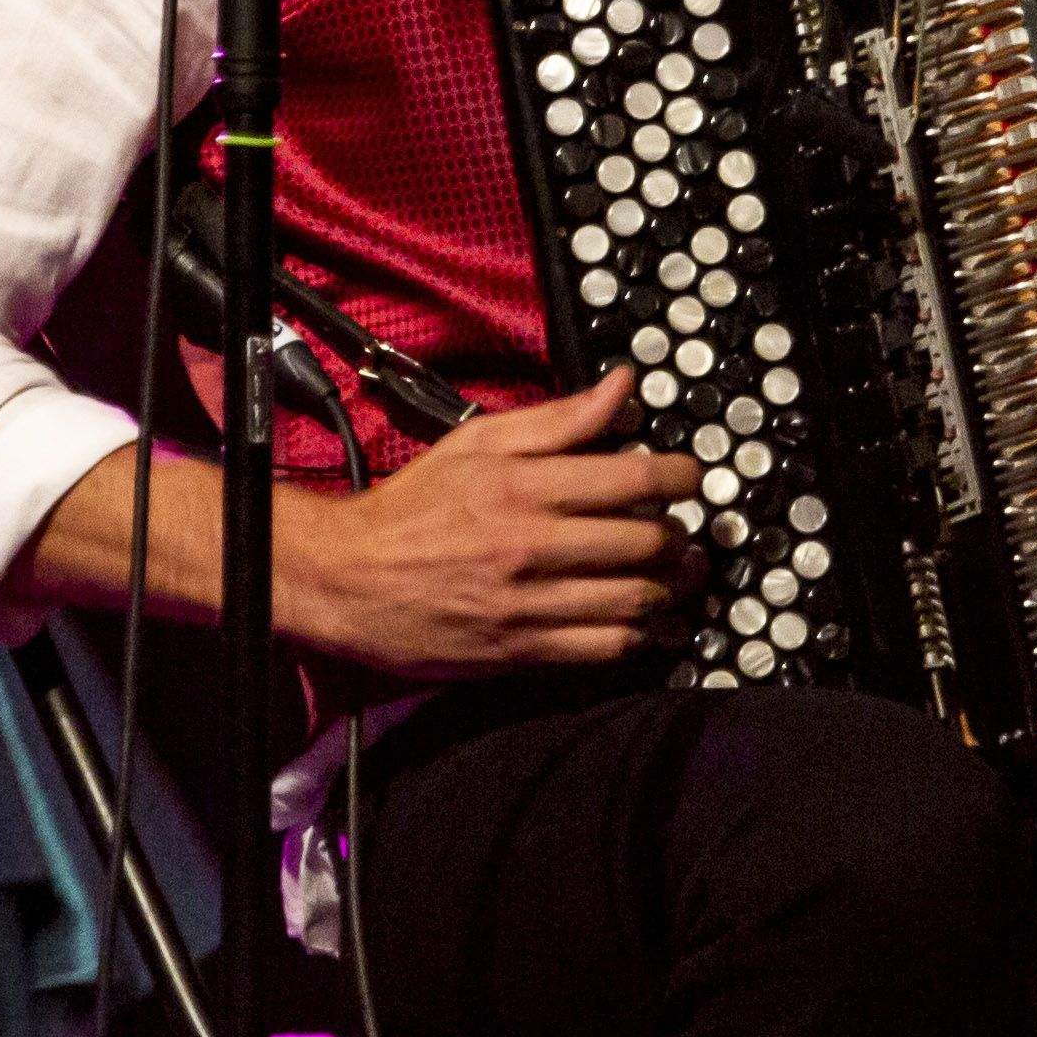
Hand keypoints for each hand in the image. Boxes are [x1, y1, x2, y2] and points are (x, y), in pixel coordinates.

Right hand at [281, 371, 704, 677]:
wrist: (346, 579)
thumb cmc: (411, 507)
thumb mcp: (476, 443)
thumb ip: (557, 420)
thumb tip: (622, 387)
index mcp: (522, 486)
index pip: (632, 476)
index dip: (680, 476)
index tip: (690, 478)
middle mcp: (530, 544)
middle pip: (645, 541)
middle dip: (678, 536)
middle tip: (680, 533)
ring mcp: (528, 602)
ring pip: (634, 598)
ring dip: (670, 588)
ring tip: (675, 577)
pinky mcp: (521, 649)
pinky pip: (603, 647)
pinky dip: (639, 636)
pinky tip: (648, 624)